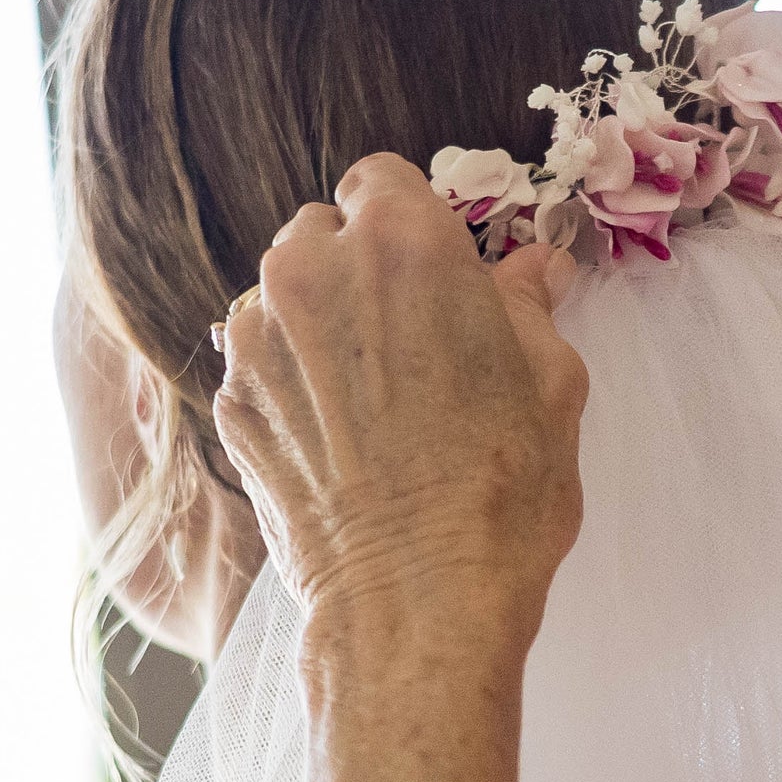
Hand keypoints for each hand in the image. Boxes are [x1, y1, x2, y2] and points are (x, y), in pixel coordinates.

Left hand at [215, 154, 589, 649]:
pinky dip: (294, 386)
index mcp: (402, 242)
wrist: (416, 603)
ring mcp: (257, 339)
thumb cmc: (502, 493)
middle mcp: (312, 272)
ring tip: (373, 398)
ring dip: (320, 326)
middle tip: (410, 337)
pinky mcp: (231, 403)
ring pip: (283, 298)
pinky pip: (262, 366)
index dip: (411, 219)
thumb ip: (528, 306)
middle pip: (323, 234)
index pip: (382, 177)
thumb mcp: (550, 383)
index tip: (433, 265)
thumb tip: (534, 268)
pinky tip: (340, 440)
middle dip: (359, 270)